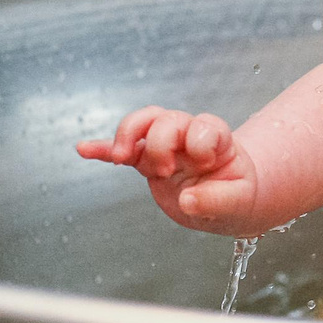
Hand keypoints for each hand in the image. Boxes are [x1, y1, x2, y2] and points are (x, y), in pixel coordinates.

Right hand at [77, 108, 263, 234]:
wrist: (229, 198)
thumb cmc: (238, 193)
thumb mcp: (239, 202)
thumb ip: (217, 200)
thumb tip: (188, 200)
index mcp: (216, 140)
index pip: (203, 125)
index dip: (199, 142)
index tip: (203, 165)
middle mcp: (189, 136)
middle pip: (167, 120)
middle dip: (160, 142)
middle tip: (165, 171)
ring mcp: (166, 145)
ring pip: (143, 123)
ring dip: (128, 135)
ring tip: (121, 157)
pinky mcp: (147, 161)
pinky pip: (123, 149)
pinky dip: (103, 148)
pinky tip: (84, 149)